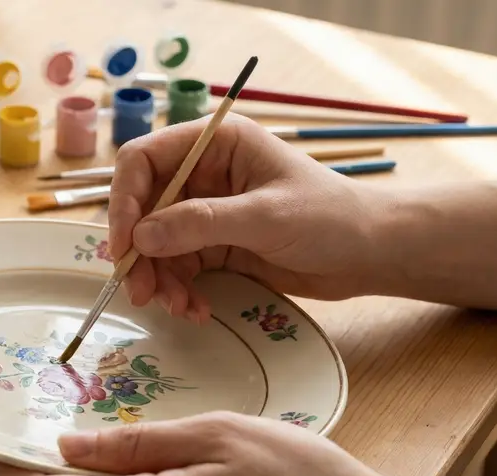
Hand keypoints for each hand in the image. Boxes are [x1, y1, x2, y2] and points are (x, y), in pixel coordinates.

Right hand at [108, 115, 382, 321]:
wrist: (373, 254)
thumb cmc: (331, 218)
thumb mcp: (266, 217)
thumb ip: (201, 224)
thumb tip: (141, 237)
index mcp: (214, 144)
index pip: (143, 161)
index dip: (124, 200)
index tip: (123, 244)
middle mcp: (202, 173)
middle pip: (142, 208)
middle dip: (138, 252)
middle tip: (140, 292)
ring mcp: (206, 211)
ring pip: (155, 244)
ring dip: (159, 279)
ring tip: (179, 308)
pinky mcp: (214, 246)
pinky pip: (177, 268)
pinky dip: (179, 291)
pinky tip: (196, 310)